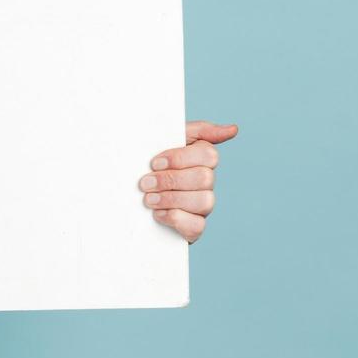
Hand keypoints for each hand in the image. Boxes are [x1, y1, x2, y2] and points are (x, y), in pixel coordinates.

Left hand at [137, 120, 238, 243]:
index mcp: (201, 160)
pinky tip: (158, 213)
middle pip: (205, 178)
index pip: (208, 155)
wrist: (125, 198)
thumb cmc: (149, 166)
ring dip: (172, 199)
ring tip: (148, 199)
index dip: (180, 159)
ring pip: (204, 201)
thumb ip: (198, 131)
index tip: (154, 163)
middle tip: (146, 183)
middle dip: (171, 180)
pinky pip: (197, 226)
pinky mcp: (194, 228)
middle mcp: (206, 183)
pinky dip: (175, 219)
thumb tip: (233, 129)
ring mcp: (202, 206)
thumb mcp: (166, 140)